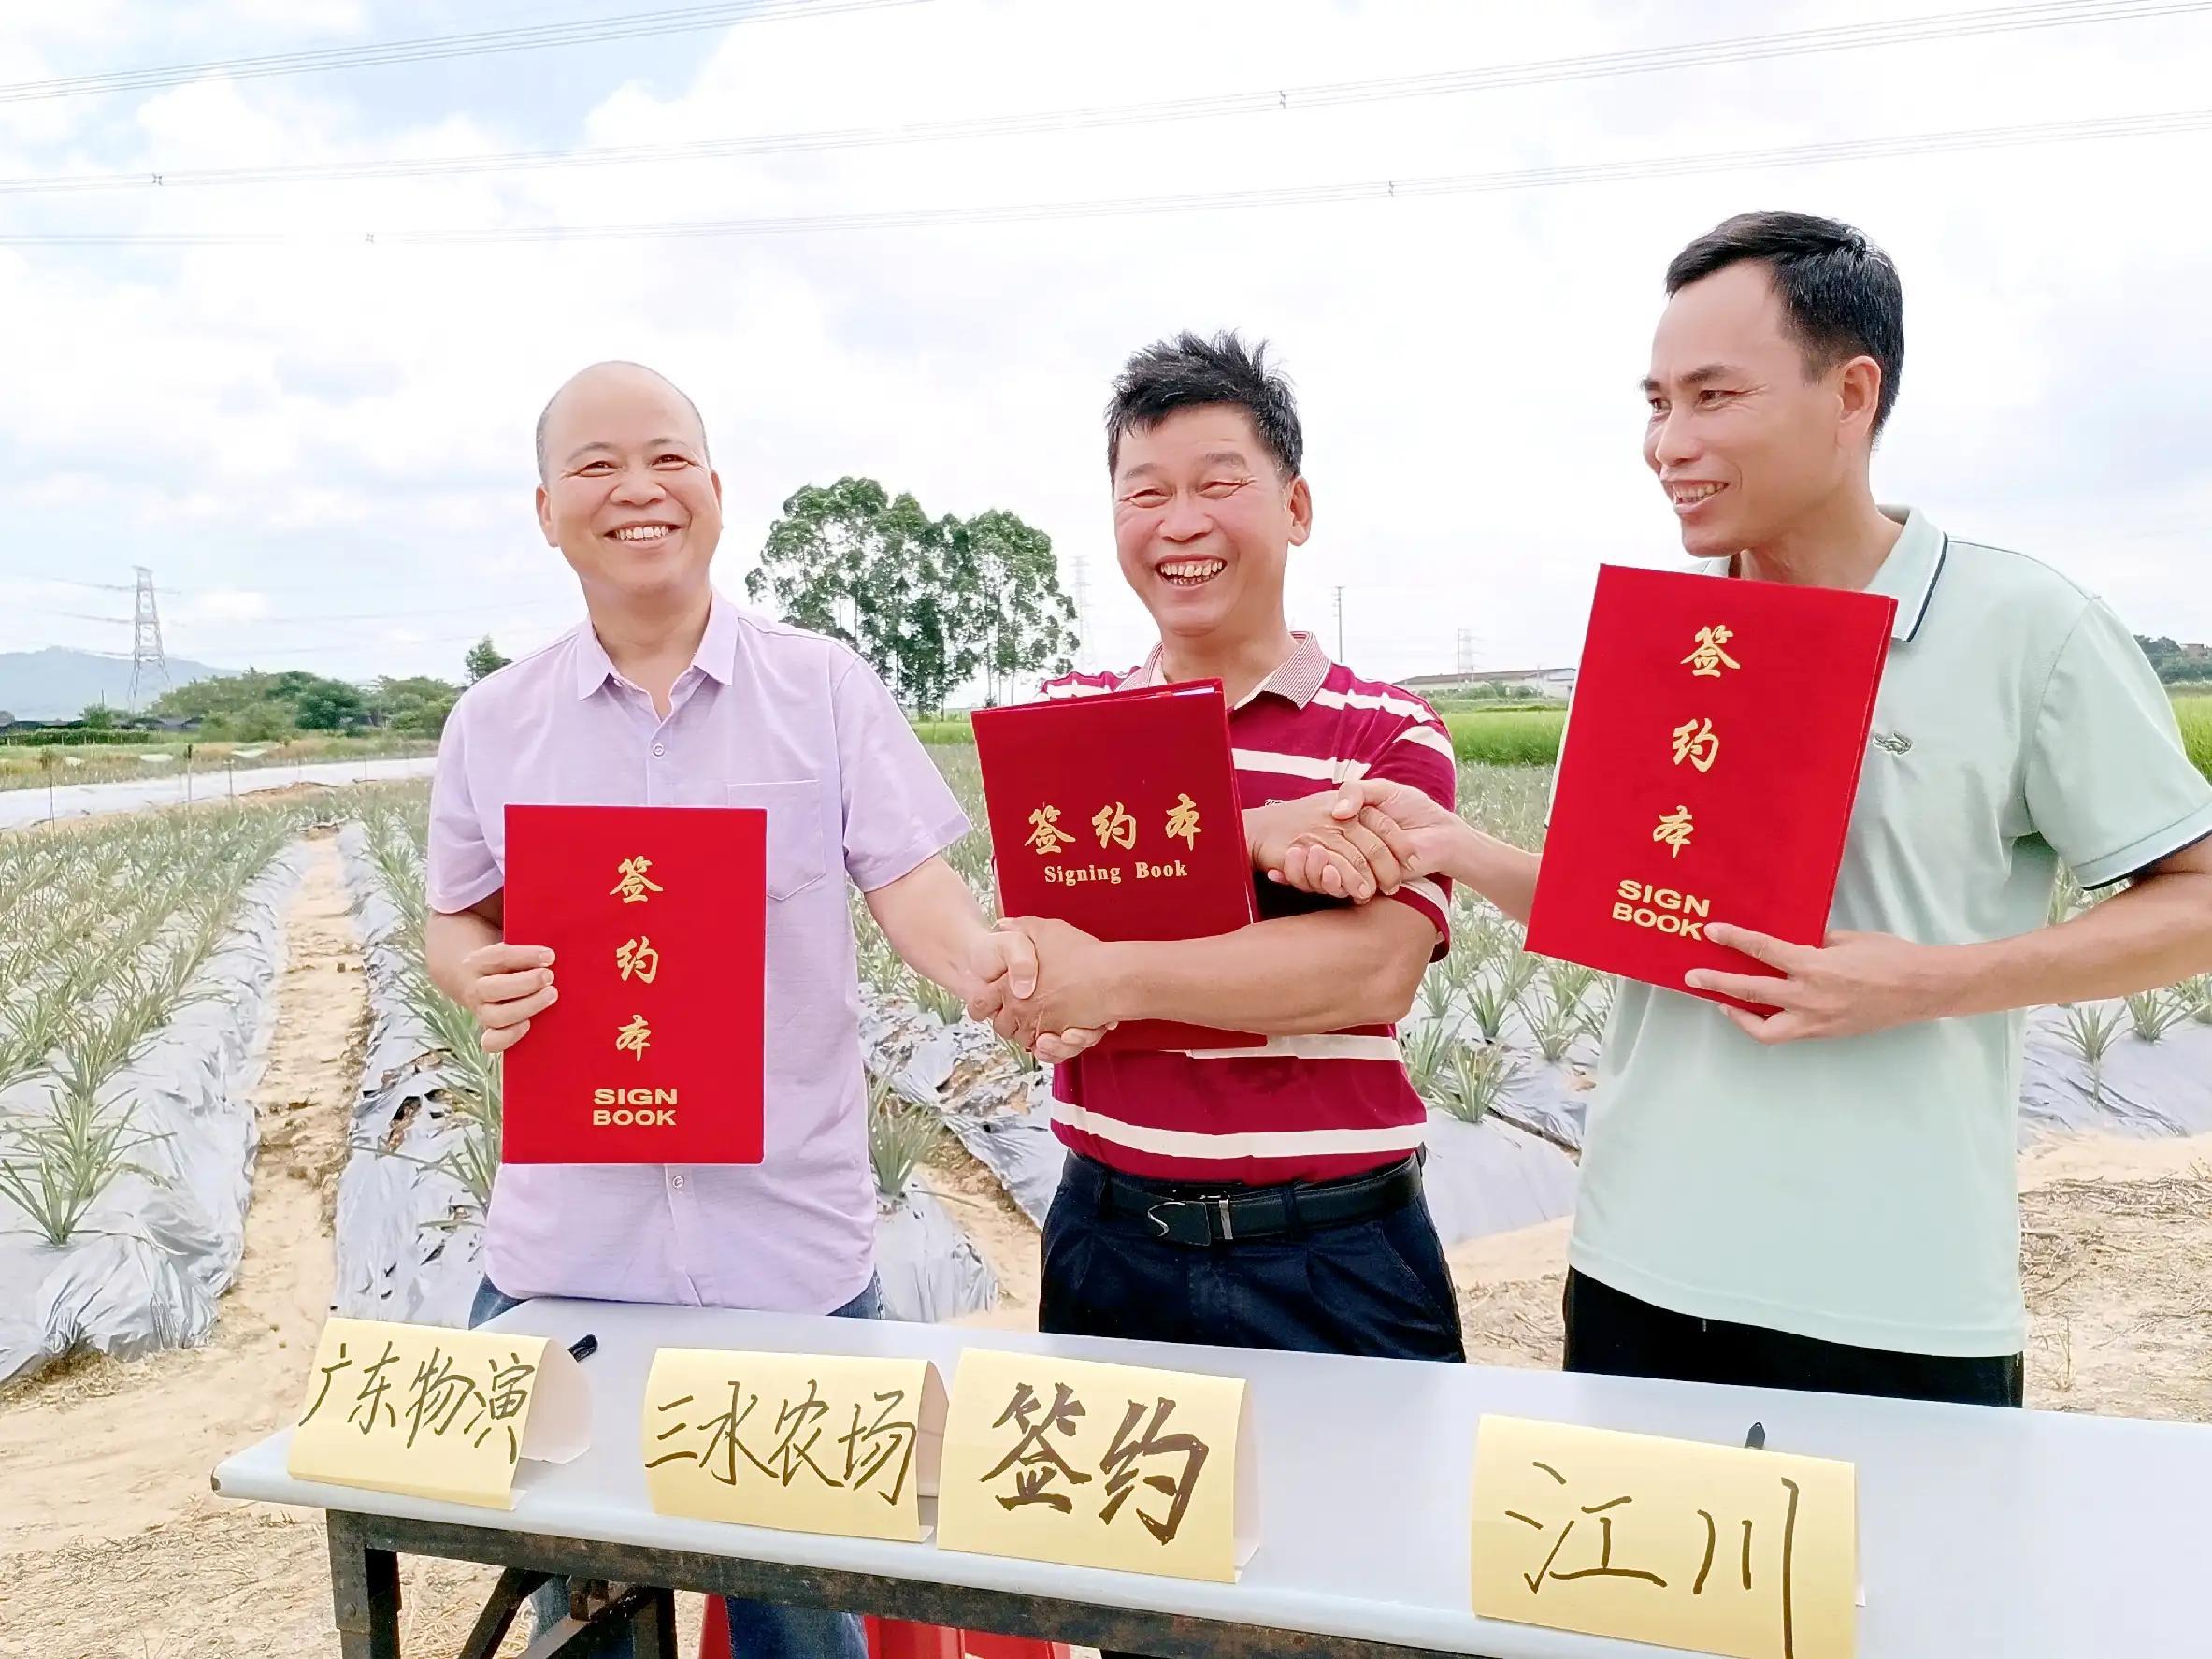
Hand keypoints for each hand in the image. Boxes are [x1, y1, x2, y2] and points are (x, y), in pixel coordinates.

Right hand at [456, 941, 556, 1053]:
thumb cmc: (504, 956)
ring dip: (525, 1008)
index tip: (550, 955)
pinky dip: (508, 1037)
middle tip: (550, 976)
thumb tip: (550, 911)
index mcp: (479, 961)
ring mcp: (481, 1010)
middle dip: (525, 983)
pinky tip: (529, 1026)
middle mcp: (476, 987)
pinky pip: (492, 1042)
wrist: (469, 973)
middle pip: (494, 988)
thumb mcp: (507, 939)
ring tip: (551, 995)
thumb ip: (521, 934)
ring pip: (495, 1016)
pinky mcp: (489, 1028)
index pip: (499, 957)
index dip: (525, 956)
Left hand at [962, 923, 1113, 1062]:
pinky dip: (1050, 1048)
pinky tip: (1054, 1036)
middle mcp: (1021, 1011)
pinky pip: (1047, 1052)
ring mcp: (1041, 1028)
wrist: (1111, 978)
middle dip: (1007, 1021)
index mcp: (1009, 987)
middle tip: (1018, 1011)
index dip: (983, 1003)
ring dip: (1030, 1034)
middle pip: (1001, 1027)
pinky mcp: (1061, 1040)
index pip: (981, 1004)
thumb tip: (1000, 925)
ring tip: (1039, 1022)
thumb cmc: (1081, 954)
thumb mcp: (1044, 929)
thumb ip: (1018, 927)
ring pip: (1025, 1041)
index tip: (988, 1003)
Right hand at [1277, 778, 1467, 899]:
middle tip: (1281, 854)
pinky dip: (1317, 881)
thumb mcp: (1384, 790)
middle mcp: (1351, 845)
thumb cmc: (1416, 810)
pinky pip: (1335, 883)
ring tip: (1288, 863)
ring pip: (1322, 870)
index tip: (1282, 838)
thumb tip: (1336, 810)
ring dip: (1306, 870)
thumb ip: (1358, 792)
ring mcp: (1357, 866)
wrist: (1443, 837)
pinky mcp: (1366, 882)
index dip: (1301, 832)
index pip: (1320, 828)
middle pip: (1317, 853)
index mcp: (1352, 824)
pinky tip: (1299, 876)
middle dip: (1300, 856)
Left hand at [1685, 923, 1953, 1042]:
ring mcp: (1817, 1021)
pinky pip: (1787, 1032)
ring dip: (1739, 1016)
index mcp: (1815, 967)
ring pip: (1765, 1029)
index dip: (1734, 939)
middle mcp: (1810, 998)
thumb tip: (1788, 941)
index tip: (1711, 931)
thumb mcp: (1846, 939)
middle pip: (1751, 993)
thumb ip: (1812, 942)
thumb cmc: (1889, 956)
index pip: (1763, 951)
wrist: (1923, 989)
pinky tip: (1760, 1011)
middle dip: (1717, 984)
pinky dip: (1768, 1023)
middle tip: (1693, 976)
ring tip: (1723, 1002)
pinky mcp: (1826, 1034)